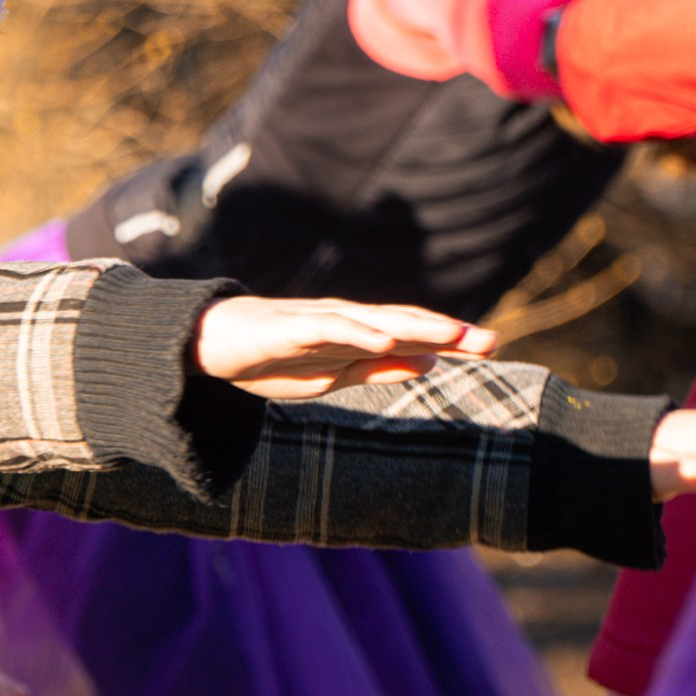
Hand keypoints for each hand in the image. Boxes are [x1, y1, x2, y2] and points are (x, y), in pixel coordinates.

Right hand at [192, 296, 496, 399]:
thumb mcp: (330, 375)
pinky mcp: (286, 326)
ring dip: (414, 325)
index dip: (450, 338)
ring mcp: (314, 320)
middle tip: (491, 340)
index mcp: (354, 335)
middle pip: (402, 321)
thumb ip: (377, 368)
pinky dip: (357, 330)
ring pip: (372, 320)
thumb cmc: (267, 358)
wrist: (204, 344)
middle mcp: (341, 320)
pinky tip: (385, 338)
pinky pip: (327, 327)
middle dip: (445, 330)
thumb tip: (431, 362)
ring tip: (453, 333)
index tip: (492, 345)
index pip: (410, 332)